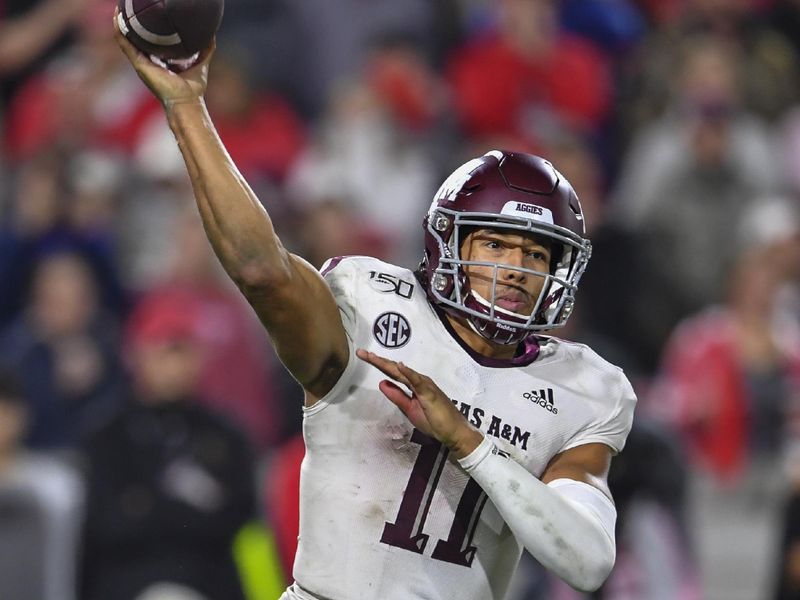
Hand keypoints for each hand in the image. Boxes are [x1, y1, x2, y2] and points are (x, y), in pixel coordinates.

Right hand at [113, 8, 213, 106]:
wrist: (186, 102)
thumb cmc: (193, 88)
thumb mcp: (201, 62)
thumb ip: (205, 49)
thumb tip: (210, 33)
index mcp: (160, 60)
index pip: (151, 40)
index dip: (147, 26)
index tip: (147, 12)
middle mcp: (149, 60)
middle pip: (136, 37)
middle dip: (132, 21)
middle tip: (131, 6)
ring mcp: (142, 62)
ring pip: (126, 38)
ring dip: (121, 22)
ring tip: (119, 6)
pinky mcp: (139, 64)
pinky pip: (125, 44)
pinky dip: (120, 30)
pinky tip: (117, 17)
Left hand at [356, 349, 483, 458]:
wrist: (453, 431)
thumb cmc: (434, 420)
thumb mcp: (409, 409)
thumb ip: (396, 396)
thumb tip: (381, 383)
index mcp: (413, 384)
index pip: (392, 373)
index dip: (378, 364)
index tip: (363, 356)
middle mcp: (418, 380)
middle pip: (394, 369)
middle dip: (377, 361)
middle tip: (361, 352)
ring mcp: (425, 385)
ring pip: (403, 372)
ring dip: (388, 364)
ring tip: (373, 357)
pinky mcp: (430, 392)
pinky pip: (418, 381)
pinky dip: (409, 373)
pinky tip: (400, 366)